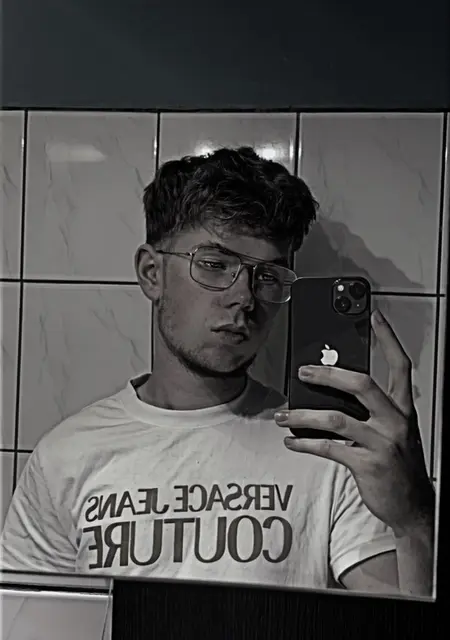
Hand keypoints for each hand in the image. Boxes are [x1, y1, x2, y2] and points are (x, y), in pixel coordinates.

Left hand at [275, 309, 434, 535]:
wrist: (412, 506)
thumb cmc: (399, 464)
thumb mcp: (393, 431)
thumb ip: (370, 411)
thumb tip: (330, 392)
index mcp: (402, 409)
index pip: (399, 365)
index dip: (387, 338)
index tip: (374, 317)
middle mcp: (395, 421)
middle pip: (361, 384)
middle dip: (328, 374)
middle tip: (303, 372)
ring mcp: (382, 443)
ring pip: (336, 418)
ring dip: (303, 415)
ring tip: (283, 415)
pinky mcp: (367, 464)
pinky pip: (328, 448)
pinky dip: (304, 443)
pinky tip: (292, 441)